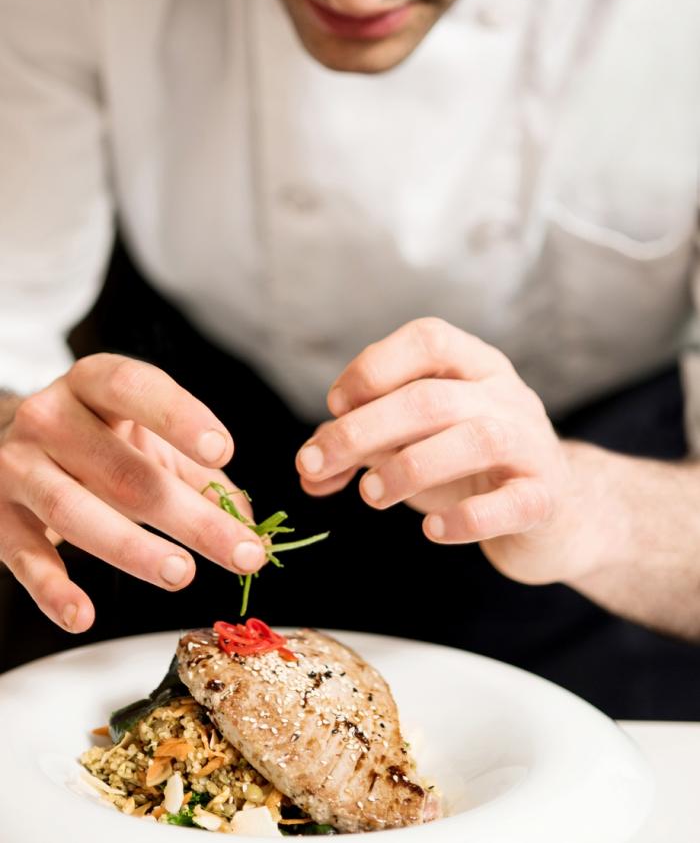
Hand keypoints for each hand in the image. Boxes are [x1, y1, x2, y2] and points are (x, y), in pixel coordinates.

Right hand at [0, 354, 265, 632]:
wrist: (10, 443)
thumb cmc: (98, 438)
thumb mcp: (147, 437)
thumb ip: (201, 473)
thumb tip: (252, 523)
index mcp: (94, 383)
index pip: (135, 387)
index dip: (180, 417)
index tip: (222, 452)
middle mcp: (51, 416)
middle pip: (123, 470)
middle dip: (190, 517)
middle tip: (243, 553)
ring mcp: (17, 465)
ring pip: (75, 511)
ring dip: (132, 549)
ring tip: (182, 574)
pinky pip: (24, 557)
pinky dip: (53, 590)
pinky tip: (83, 615)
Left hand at [296, 318, 598, 586]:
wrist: (551, 511)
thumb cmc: (469, 466)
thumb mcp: (413, 442)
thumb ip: (360, 447)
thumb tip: (308, 471)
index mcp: (474, 365)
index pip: (428, 339)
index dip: (374, 368)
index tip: (335, 406)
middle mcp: (507, 395)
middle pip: (432, 398)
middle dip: (363, 430)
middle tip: (315, 464)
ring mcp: (532, 444)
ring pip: (474, 439)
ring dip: (408, 468)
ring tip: (370, 495)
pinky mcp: (545, 497)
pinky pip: (512, 503)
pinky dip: (467, 518)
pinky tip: (433, 529)